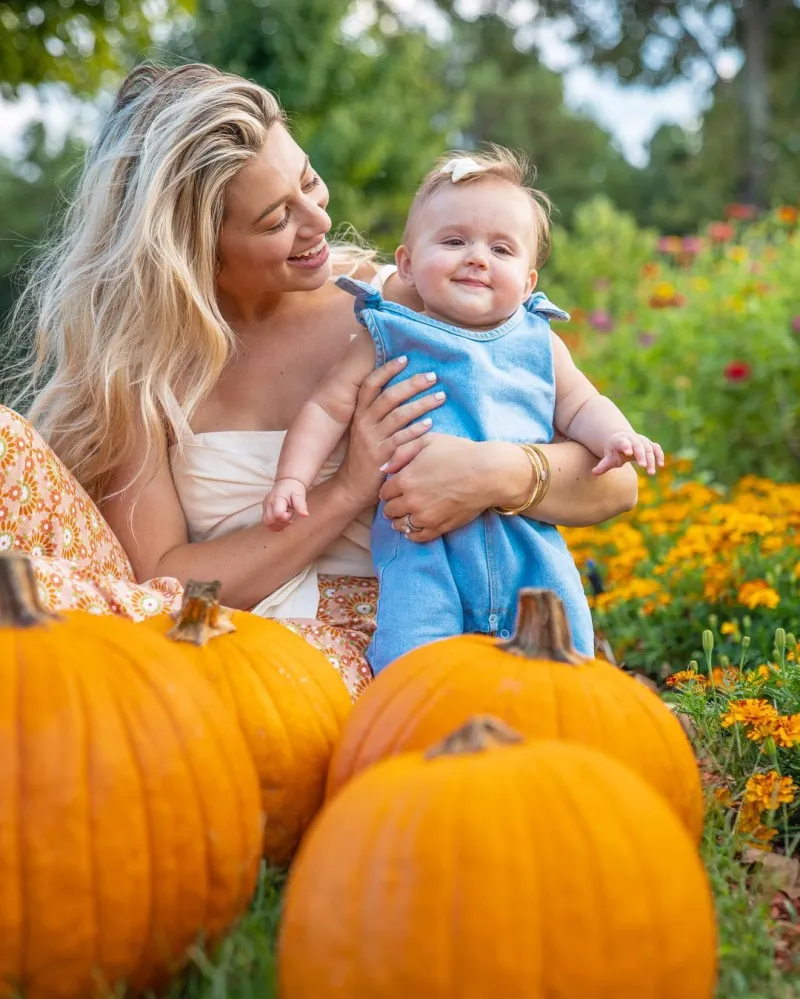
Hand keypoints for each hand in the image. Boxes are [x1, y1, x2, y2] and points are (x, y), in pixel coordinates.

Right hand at [262, 477, 308, 530]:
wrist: (287, 483)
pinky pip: (266, 523)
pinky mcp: (265, 510)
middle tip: (290, 515)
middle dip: (283, 522)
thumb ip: (301, 505)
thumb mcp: (299, 495)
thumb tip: (305, 515)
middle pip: (271, 521)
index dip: (286, 518)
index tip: (291, 512)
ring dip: (279, 525)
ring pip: (267, 523)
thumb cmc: (293, 489)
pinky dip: (275, 525)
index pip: (277, 515)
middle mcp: (268, 503)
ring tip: (287, 518)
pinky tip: (283, 521)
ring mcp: (265, 507)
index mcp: (276, 498)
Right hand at [333, 356, 445, 508]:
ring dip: (421, 404)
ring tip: (440, 396)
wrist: (351, 486)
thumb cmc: (364, 456)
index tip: (405, 359)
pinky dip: (416, 430)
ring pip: (399, 415)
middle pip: (389, 396)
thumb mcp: (363, 431)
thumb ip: (375, 412)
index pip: (370, 385)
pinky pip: (401, 439)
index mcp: (359, 414)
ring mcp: (372, 440)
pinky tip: (430, 423)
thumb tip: (393, 390)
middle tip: (433, 376)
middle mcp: (364, 423)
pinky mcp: (382, 456)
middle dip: (412, 384)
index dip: (386, 370)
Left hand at [378, 433, 496, 542]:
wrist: (488, 473)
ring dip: (401, 520)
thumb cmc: (459, 453)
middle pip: (389, 511)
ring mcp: (425, 517)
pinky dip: (413, 533)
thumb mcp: (428, 441)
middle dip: (393, 505)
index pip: (384, 492)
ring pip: (401, 525)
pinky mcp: (439, 527)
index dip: (389, 489)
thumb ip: (401, 452)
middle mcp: (411, 501)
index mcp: (405, 479)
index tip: (396, 488)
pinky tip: (416, 526)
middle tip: (399, 501)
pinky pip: (417, 537)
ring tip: (407, 514)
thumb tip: (384, 468)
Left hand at [592, 431, 664, 475]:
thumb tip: (594, 473)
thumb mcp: (608, 457)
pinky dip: (659, 455)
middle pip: (638, 445)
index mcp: (620, 441)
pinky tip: (660, 465)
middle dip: (641, 455)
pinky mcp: (649, 445)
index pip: (624, 442)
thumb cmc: (614, 451)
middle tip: (643, 466)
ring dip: (651, 460)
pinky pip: (656, 448)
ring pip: (649, 448)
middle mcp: (633, 439)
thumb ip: (603, 465)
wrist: (622, 441)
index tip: (628, 452)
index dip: (626, 446)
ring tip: (651, 472)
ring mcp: (642, 441)